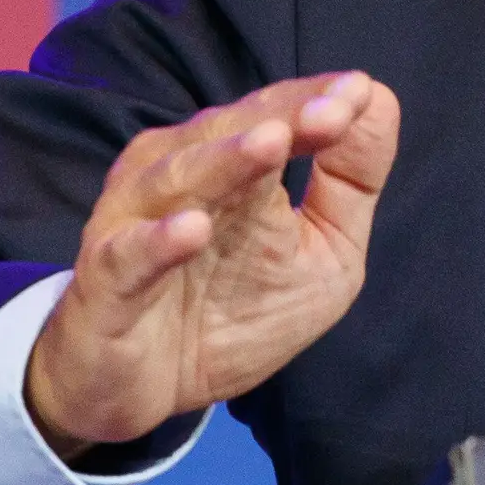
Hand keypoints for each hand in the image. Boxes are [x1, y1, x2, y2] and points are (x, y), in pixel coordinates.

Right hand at [22, 70, 401, 456]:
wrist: (150, 392)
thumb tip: (379, 101)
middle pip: (227, 132)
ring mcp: (134, 224)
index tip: (360, 93)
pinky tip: (192, 229)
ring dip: (226, 161)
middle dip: (281, 118)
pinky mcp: (106, 283)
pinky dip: (158, 240)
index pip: (273, 114)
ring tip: (270, 142)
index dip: (313, 102)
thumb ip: (349, 182)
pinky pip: (129, 255)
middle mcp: (175, 175)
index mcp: (227, 161)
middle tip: (333, 110)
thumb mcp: (320, 252)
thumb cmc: (234, 310)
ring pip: (177, 178)